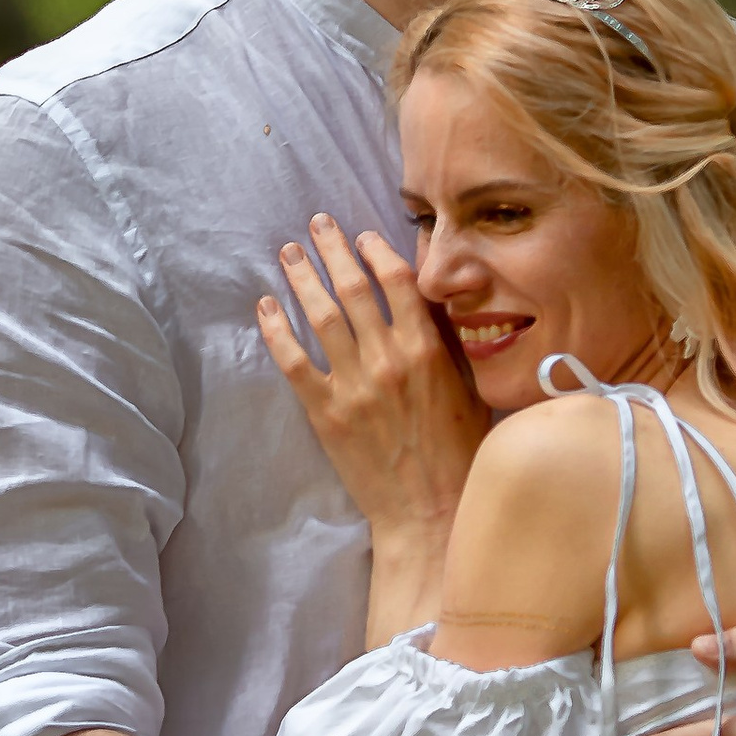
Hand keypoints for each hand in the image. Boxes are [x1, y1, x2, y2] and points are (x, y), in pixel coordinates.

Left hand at [256, 213, 487, 542]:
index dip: (374, 250)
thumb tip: (429, 295)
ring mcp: (353, 385)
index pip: (396, 281)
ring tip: (289, 253)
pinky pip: (293, 361)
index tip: (361, 235)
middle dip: (332, 249)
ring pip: (320, 316)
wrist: (430, 510)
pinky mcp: (326, 412)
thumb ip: (448, 341)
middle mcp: (388, 359)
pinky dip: (277, 329)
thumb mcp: (469, 387)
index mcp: (428, 350)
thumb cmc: (458, 451)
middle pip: (352, 288)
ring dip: (302, 278)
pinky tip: (266, 305)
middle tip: (316, 225)